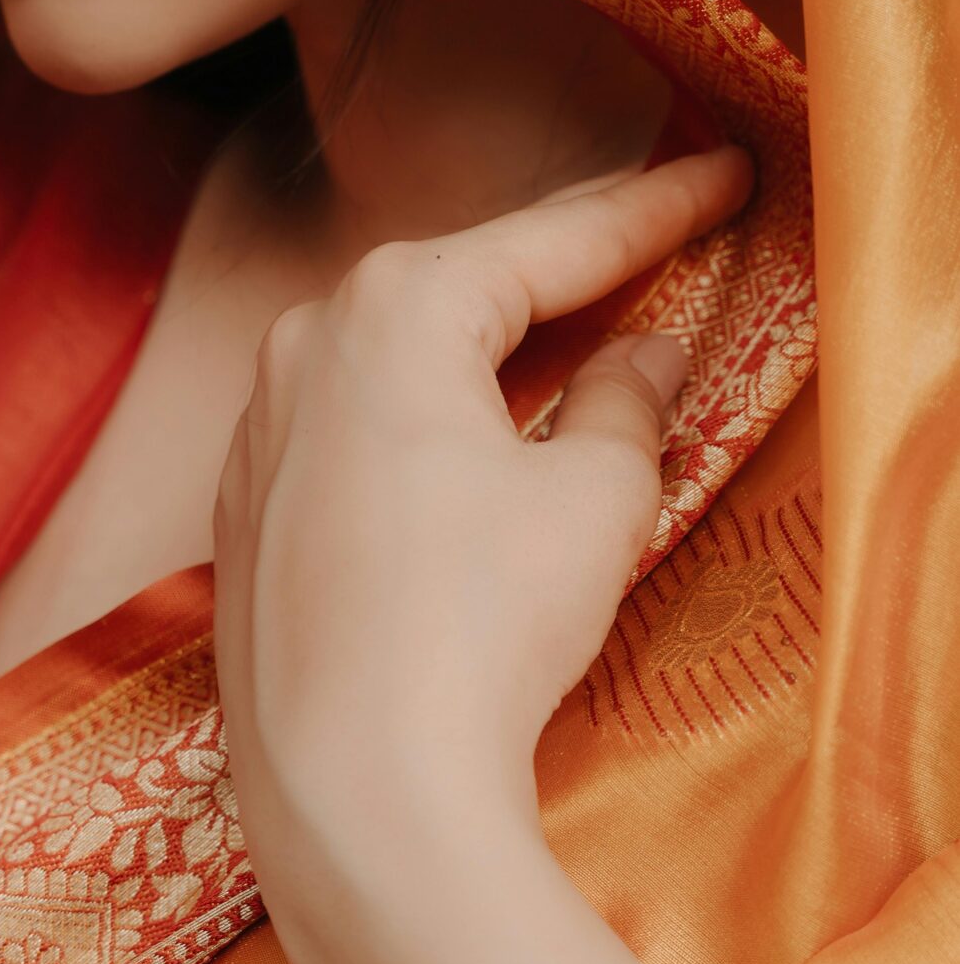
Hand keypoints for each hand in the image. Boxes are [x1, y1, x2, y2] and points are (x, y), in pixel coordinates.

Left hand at [210, 144, 752, 940]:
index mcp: (395, 307)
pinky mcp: (243, 508)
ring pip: (396, 354)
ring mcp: (258, 426)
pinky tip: (473, 437)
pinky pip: (352, 425)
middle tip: (653, 238)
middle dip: (560, 266)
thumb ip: (625, 402)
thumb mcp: (593, 499)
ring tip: (574, 328)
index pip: (553, 239)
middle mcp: (304, 341)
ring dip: (486, 343)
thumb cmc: (478, 625)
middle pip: (462, 284)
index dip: (652, 210)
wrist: (351, 786)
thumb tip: (640, 358)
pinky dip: (421, 416)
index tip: (719, 177)